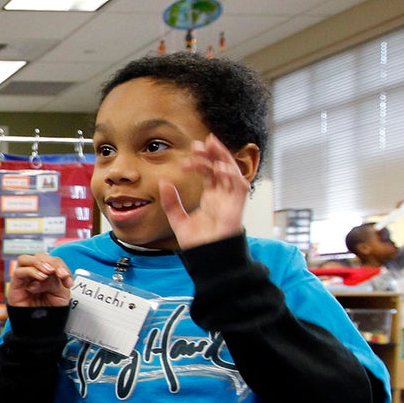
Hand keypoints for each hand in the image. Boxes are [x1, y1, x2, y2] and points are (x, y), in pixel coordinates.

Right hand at [7, 254, 72, 306]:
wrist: (41, 326)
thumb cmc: (50, 309)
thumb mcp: (60, 293)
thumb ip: (55, 280)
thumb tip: (46, 273)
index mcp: (47, 273)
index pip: (52, 261)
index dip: (61, 266)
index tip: (68, 280)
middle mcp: (34, 273)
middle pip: (40, 256)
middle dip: (52, 263)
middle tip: (59, 274)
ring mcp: (23, 278)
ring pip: (25, 259)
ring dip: (39, 263)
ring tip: (48, 272)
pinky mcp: (15, 285)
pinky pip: (19, 271)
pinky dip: (32, 272)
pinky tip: (41, 278)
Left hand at [162, 134, 249, 248]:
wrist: (206, 260)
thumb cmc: (197, 244)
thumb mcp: (178, 219)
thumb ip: (171, 202)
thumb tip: (163, 182)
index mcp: (211, 198)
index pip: (210, 173)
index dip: (203, 160)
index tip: (191, 150)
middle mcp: (223, 197)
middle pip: (222, 168)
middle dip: (215, 153)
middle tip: (202, 141)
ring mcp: (231, 202)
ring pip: (233, 173)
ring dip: (223, 158)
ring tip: (212, 145)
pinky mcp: (236, 209)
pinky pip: (240, 188)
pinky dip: (233, 176)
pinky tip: (221, 167)